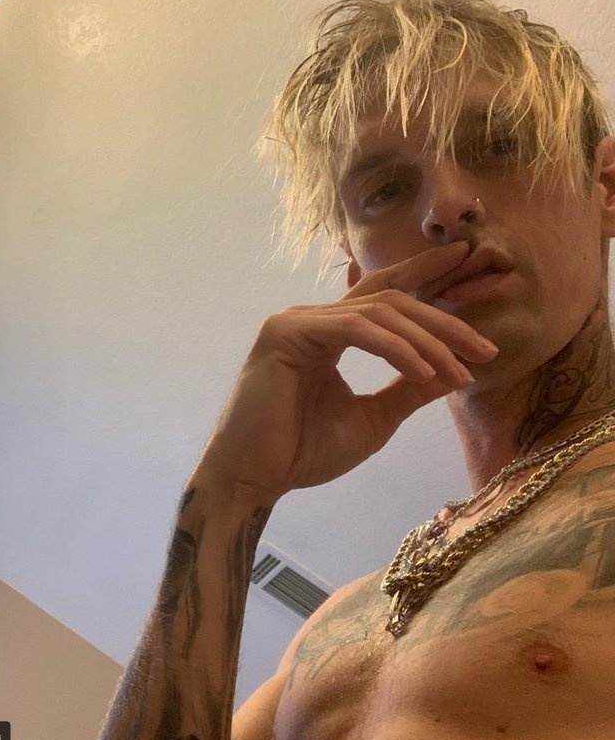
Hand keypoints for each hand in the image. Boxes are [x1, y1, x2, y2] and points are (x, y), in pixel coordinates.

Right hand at [193, 241, 499, 501]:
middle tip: (486, 348)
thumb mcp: (373, 418)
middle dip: (443, 321)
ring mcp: (296, 321)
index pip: (383, 296)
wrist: (254, 478)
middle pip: (390, 300)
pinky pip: (353, 329)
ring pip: (378, 312)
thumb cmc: (303, 452)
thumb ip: (408, 390)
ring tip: (460, 369)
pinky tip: (423, 372)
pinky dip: (394, 348)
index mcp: (330, 333)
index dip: (424, 274)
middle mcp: (313, 319)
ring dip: (426, 341)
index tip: (466, 261)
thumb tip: (454, 371)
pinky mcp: (285, 332)